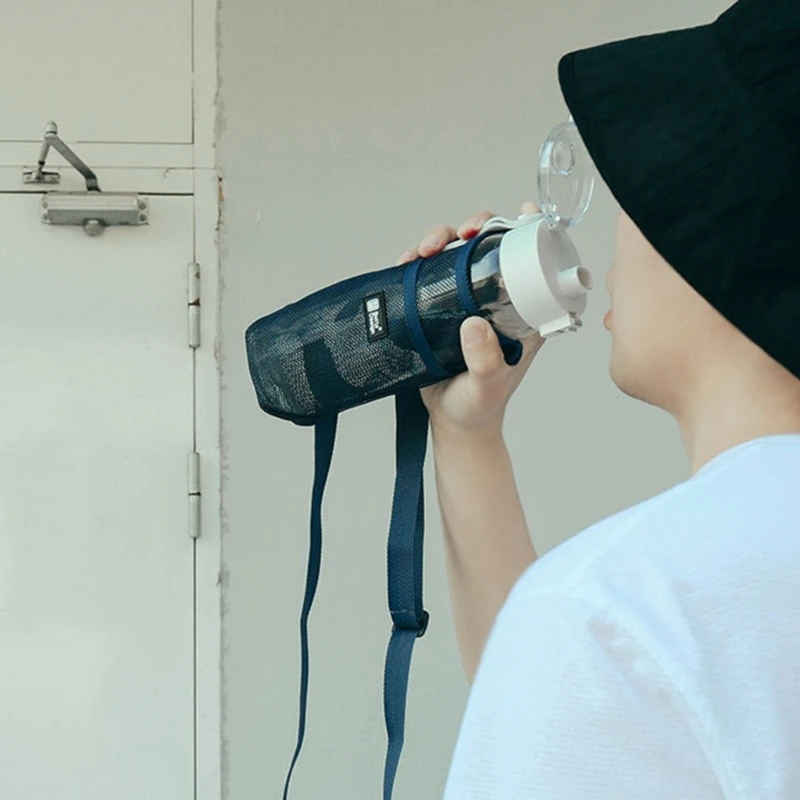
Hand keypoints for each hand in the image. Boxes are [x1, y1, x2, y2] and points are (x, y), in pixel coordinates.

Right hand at [397, 201, 545, 439]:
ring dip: (439, 239)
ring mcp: (464, 300)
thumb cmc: (481, 405)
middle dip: (476, 227)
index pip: (532, 260)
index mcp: (522, 311)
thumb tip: (474, 324)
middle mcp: (495, 299)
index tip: (523, 213)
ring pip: (455, 254)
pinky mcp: (436, 306)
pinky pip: (426, 274)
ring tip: (422, 250)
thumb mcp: (489, 384)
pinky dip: (415, 261)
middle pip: (489, 245)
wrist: (452, 422)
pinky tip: (405, 262)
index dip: (530, 231)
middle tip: (463, 234)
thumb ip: (486, 360)